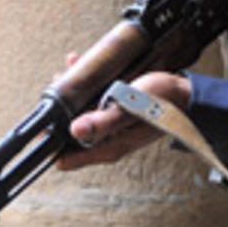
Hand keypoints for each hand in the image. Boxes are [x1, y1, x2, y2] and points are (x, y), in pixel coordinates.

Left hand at [55, 56, 191, 170]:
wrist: (185, 94)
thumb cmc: (164, 103)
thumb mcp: (132, 109)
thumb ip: (104, 122)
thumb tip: (75, 130)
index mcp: (108, 148)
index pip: (65, 158)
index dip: (49, 143)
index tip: (42, 123)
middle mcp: (105, 141)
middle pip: (67, 136)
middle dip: (58, 114)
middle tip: (57, 88)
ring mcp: (108, 129)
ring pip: (76, 117)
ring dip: (69, 98)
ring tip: (68, 73)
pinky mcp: (113, 114)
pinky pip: (90, 105)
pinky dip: (82, 90)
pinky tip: (81, 69)